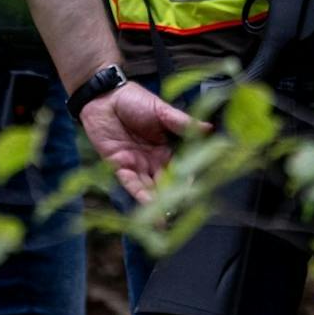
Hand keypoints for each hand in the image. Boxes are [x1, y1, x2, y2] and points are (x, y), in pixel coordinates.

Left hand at [77, 83, 208, 203]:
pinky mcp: (119, 166)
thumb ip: (182, 122)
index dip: (187, 180)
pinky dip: (139, 193)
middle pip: (165, 183)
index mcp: (167, 148)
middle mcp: (153, 161)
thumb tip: (208, 128)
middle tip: (181, 213)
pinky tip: (148, 203)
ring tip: (165, 219)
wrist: (105, 95)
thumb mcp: (161, 110)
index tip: (195, 192)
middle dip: (172, 199)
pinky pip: (130, 182)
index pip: (181, 168)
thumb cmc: (134, 99)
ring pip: (149, 187)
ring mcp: (137, 165)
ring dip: (156, 203)